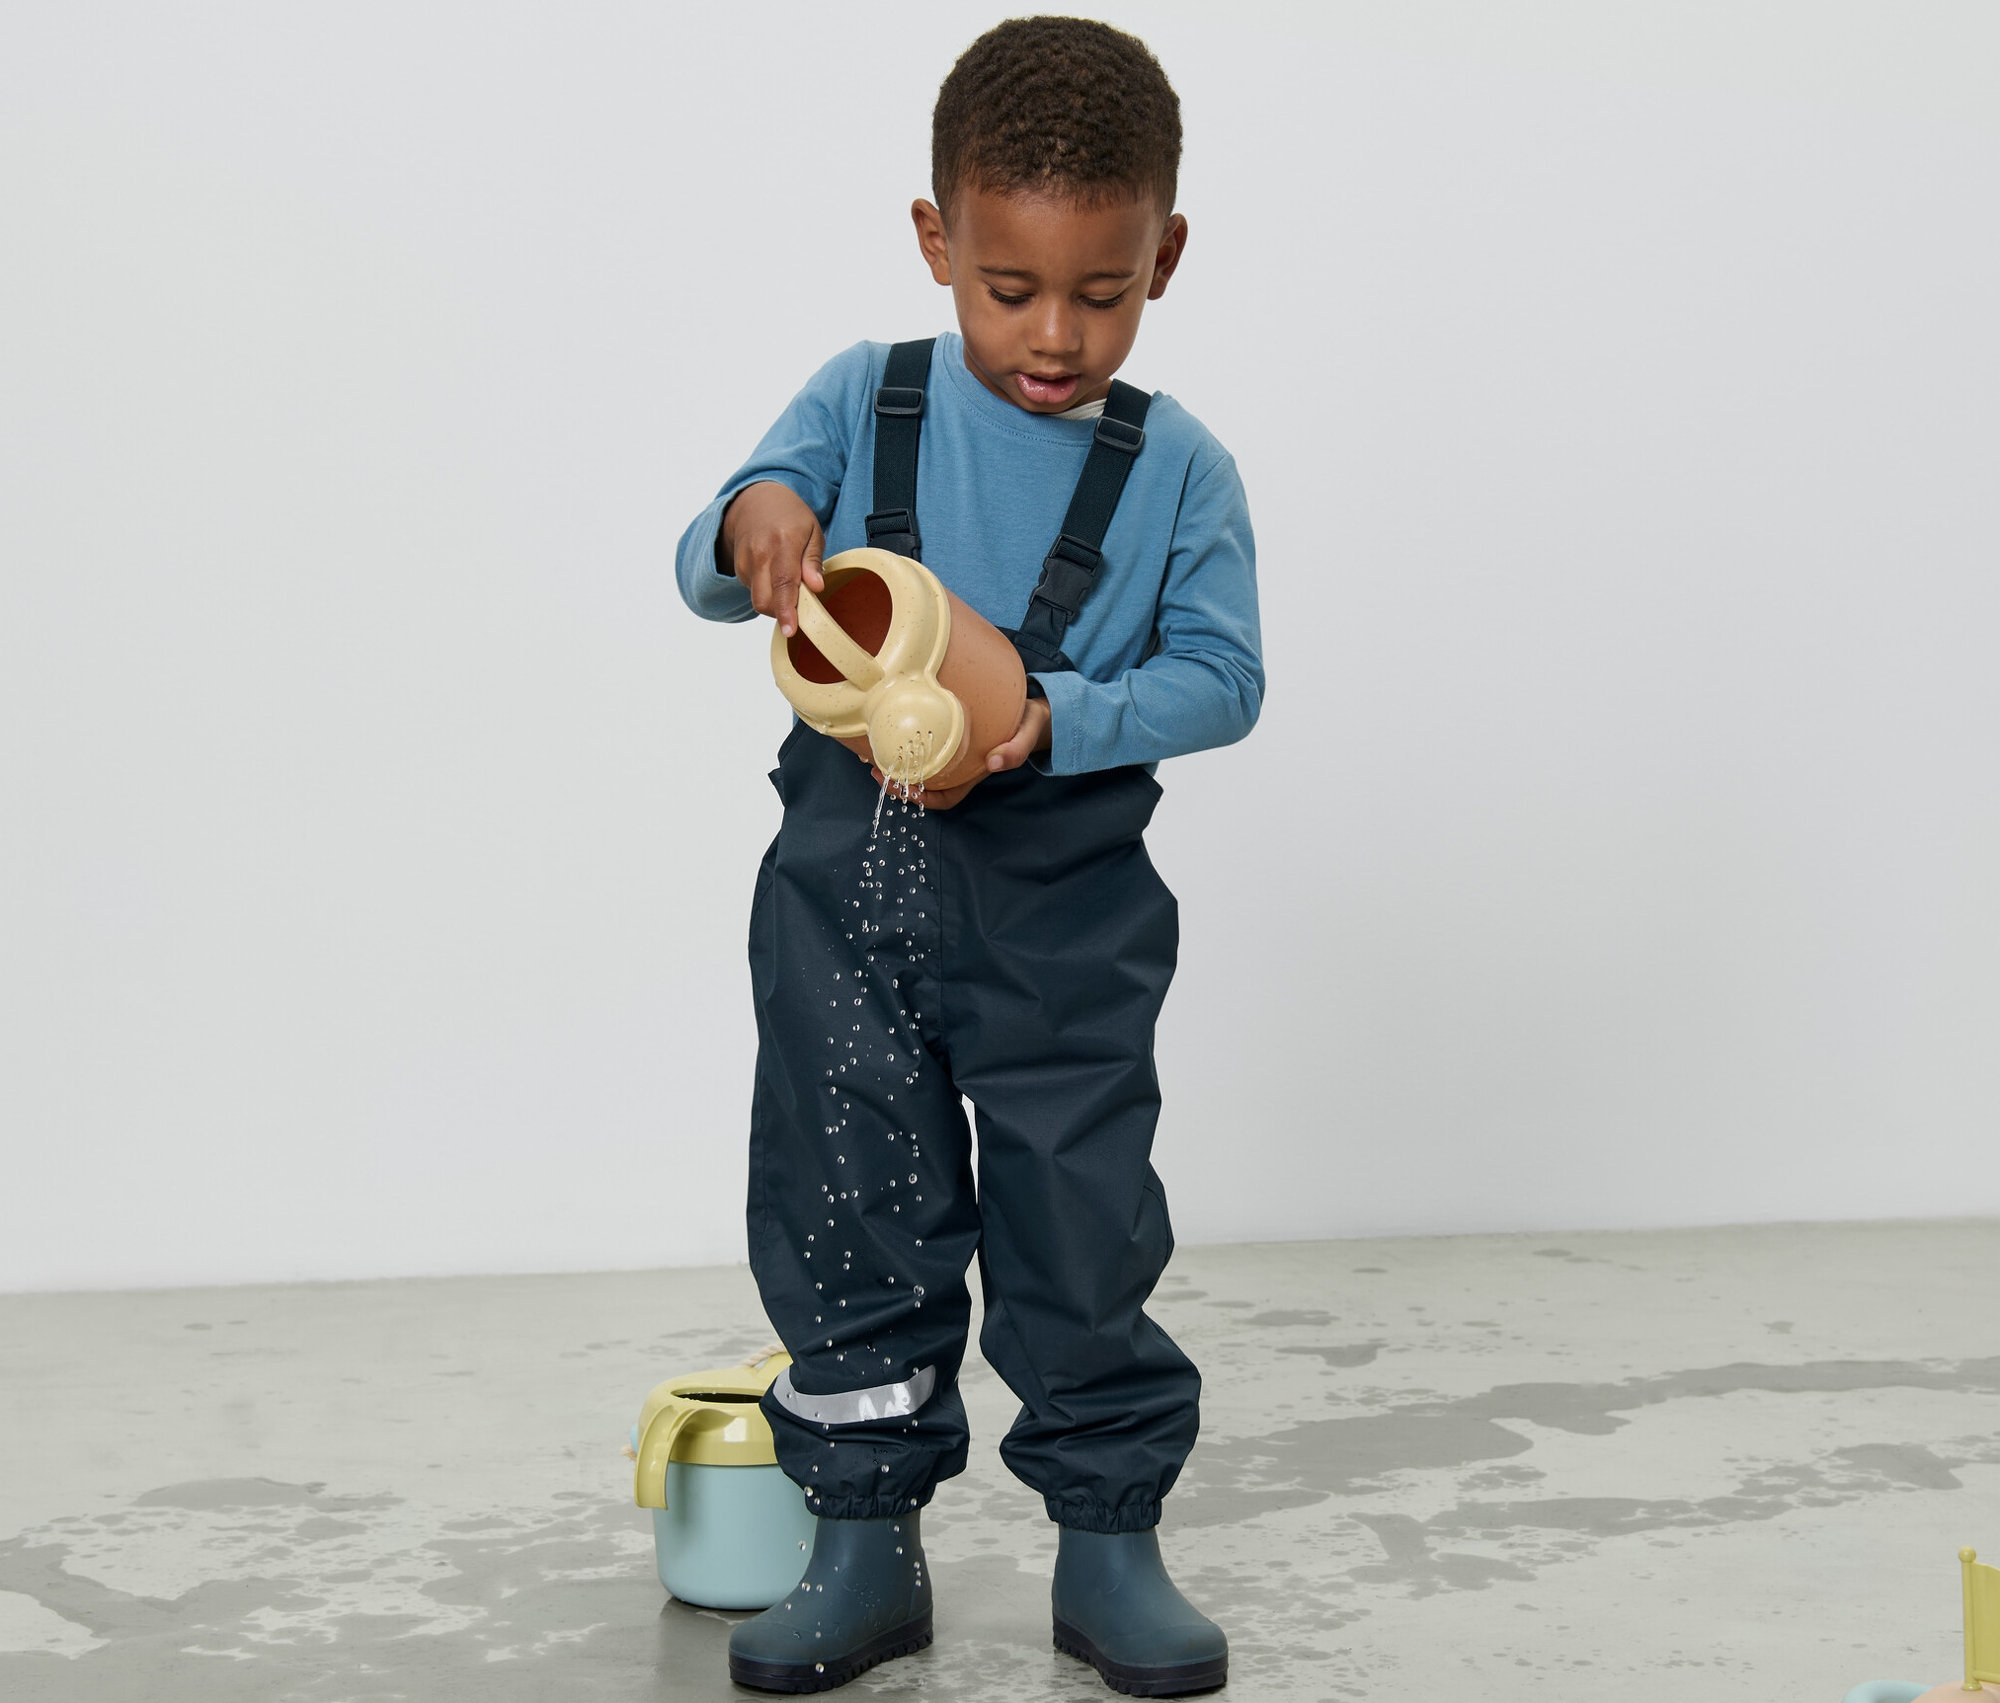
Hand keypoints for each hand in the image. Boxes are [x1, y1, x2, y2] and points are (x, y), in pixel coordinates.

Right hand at [722, 481, 824, 635]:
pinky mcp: (739, 569)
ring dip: (776, 603)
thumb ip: (813, 561)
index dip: (787, 610)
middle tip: (800, 606)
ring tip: (789, 583)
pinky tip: (775, 576)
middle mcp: (760, 553)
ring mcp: (746, 562)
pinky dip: (768, 593)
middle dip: (782, 613)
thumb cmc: (790, 517)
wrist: (755, 501)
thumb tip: (816, 587)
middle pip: (765, 600)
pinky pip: (754, 592)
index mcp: (783, 542)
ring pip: (759, 600)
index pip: (783, 583)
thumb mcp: (813, 531)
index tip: (790, 629)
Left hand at [864, 696, 1052, 809]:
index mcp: (973, 772)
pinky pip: (922, 744)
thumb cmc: (1029, 724)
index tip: (902, 787)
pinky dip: (904, 742)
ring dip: (895, 763)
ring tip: (872, 752)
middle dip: (898, 783)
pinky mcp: (948, 732)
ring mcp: (952, 750)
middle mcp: (959, 765)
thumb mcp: (1028, 733)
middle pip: (923, 785)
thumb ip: (1016, 750)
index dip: (922, 800)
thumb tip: (993, 763)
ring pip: (919, 766)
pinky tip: (890, 728)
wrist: (1033, 708)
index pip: (945, 798)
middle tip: (874, 768)